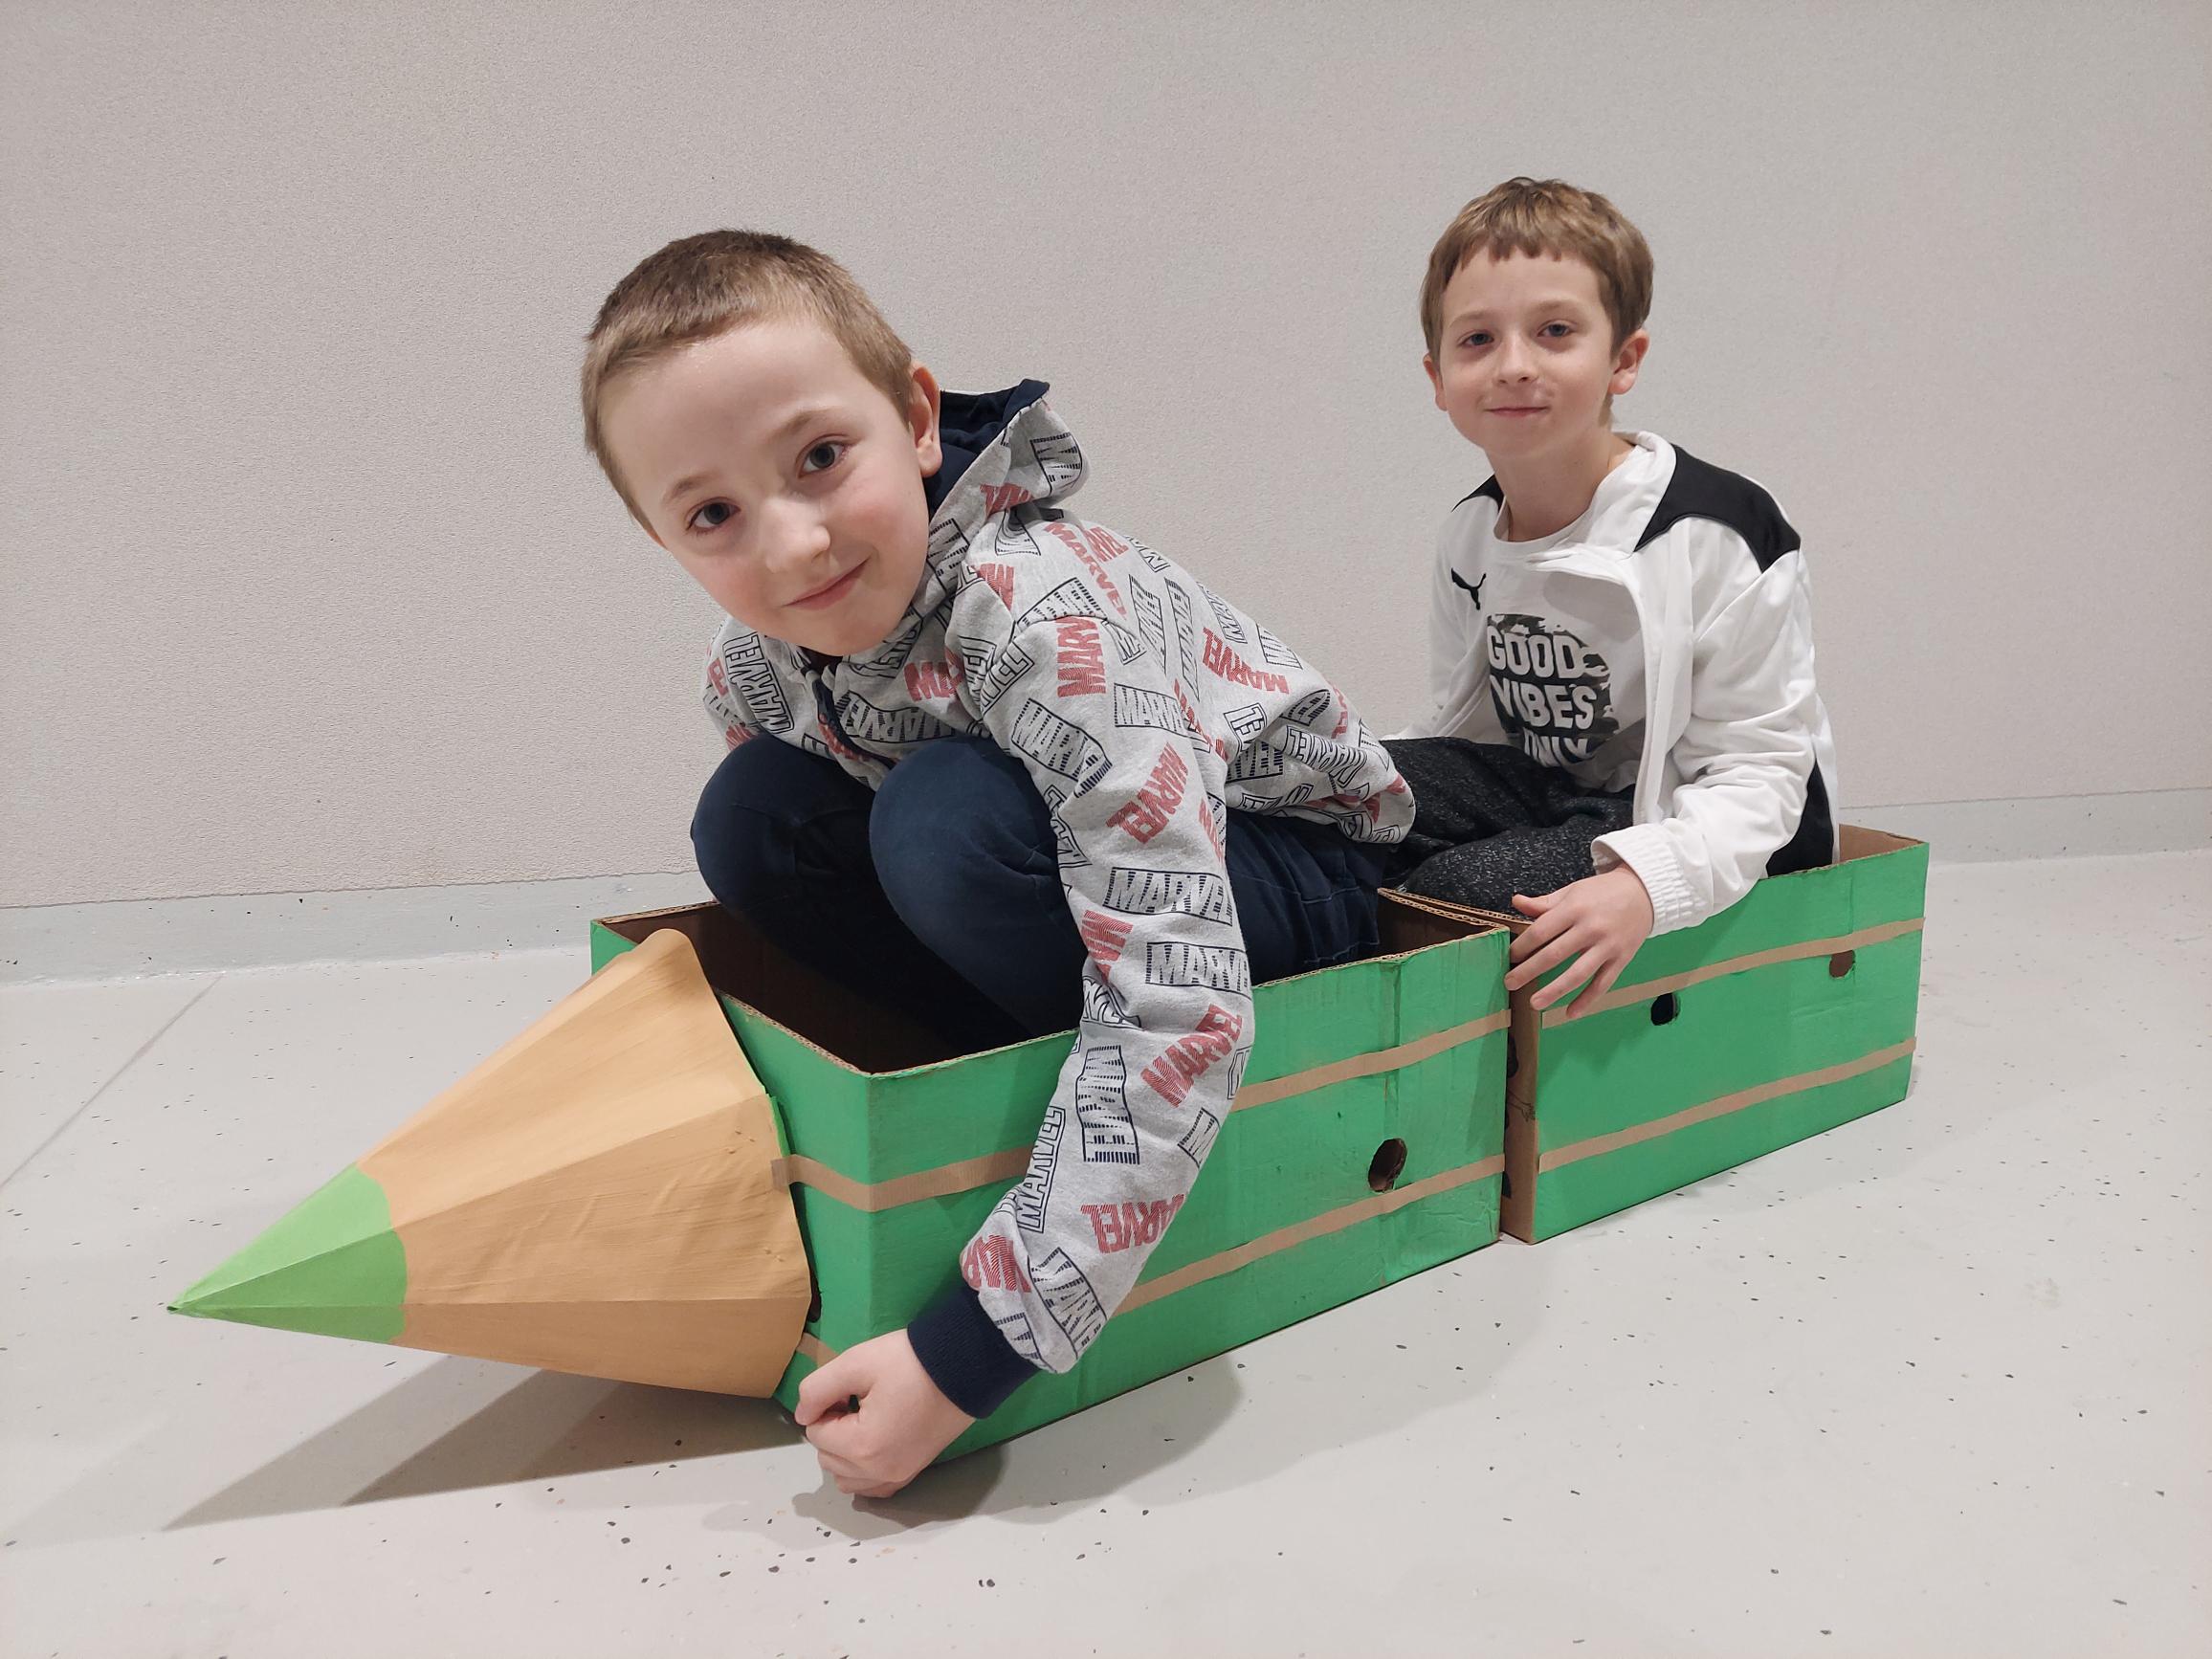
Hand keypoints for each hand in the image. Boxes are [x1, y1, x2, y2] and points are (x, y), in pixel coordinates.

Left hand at [793, 1330, 974, 1498]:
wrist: (965, 1365)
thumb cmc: (910, 1362)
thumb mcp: (856, 1362)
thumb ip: (817, 1389)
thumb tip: (803, 1415)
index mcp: (863, 1446)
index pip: (815, 1433)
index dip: (825, 1406)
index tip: (848, 1388)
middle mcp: (879, 1471)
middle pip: (827, 1458)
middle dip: (832, 1429)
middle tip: (856, 1399)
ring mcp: (898, 1476)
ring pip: (845, 1479)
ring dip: (843, 1453)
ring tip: (865, 1420)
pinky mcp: (912, 1473)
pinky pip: (871, 1488)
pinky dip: (863, 1471)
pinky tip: (874, 1443)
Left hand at [1503, 866, 1653, 1018]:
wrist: (1644, 893)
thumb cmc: (1603, 892)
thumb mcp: (1572, 892)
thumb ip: (1544, 902)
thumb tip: (1516, 902)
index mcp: (1574, 909)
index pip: (1541, 931)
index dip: (1523, 946)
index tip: (1511, 957)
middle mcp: (1590, 928)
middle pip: (1554, 954)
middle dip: (1529, 971)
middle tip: (1510, 983)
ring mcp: (1607, 946)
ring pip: (1578, 973)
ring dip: (1554, 991)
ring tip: (1534, 1003)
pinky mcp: (1621, 959)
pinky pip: (1602, 984)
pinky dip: (1587, 1000)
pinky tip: (1570, 1013)